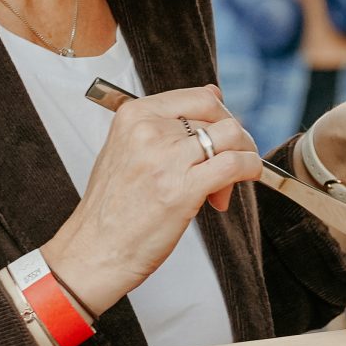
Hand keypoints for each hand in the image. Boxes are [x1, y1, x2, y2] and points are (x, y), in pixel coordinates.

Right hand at [45, 86, 263, 313]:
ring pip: (232, 136)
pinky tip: (245, 179)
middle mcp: (148, 131)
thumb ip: (167, 122)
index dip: (220, 117)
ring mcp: (166, 158)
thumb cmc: (112, 208)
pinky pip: (235, 163)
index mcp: (134, 116)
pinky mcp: (183, 188)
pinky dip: (250, 169)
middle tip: (223, 168)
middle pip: (218, 118)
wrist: (95, 251)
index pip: (199, 97)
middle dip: (231, 142)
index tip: (222, 136)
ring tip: (228, 180)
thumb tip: (213, 95)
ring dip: (244, 154)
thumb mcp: (129, 149)